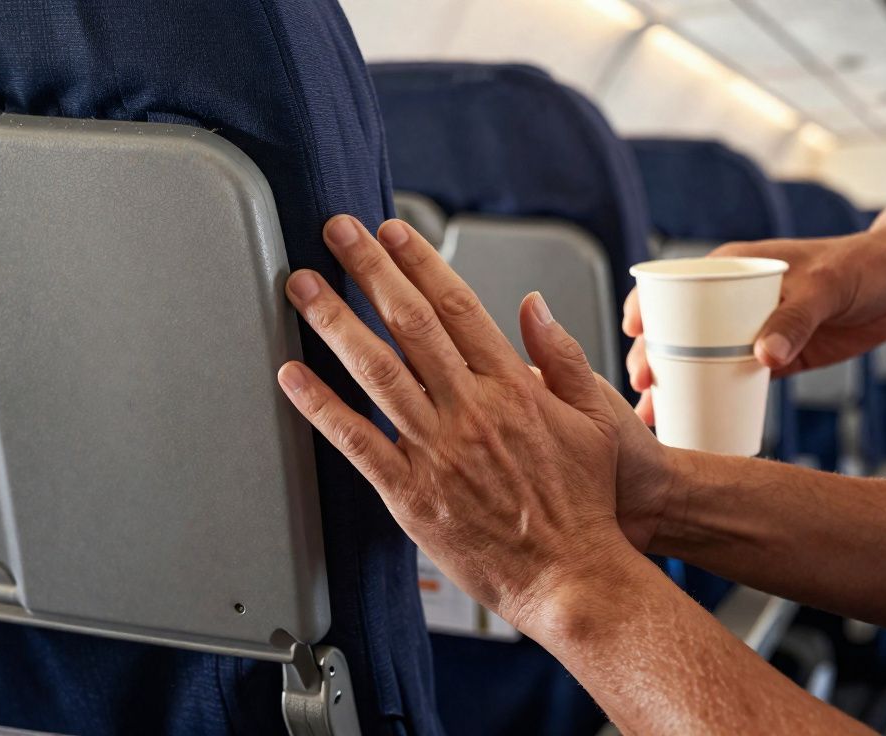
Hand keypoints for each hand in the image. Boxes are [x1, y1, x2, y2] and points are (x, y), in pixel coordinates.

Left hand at [277, 215, 635, 632]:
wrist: (573, 574)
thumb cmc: (585, 503)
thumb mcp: (593, 418)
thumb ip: (560, 357)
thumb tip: (533, 306)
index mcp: (513, 387)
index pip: (457, 307)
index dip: (419, 263)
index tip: (392, 233)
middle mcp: (471, 410)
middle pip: (410, 324)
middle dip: (368, 271)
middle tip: (336, 233)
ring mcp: (438, 450)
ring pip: (376, 372)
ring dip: (334, 322)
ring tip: (303, 286)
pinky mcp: (412, 494)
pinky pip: (356, 441)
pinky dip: (321, 405)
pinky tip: (293, 374)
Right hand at [624, 230, 885, 423]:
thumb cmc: (859, 267)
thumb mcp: (824, 288)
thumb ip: (794, 319)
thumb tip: (763, 357)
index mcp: (729, 269)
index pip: (671, 287)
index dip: (645, 310)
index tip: (634, 336)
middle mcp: (728, 300)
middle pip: (675, 331)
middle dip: (651, 359)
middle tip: (644, 388)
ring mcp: (746, 330)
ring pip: (697, 359)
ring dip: (673, 385)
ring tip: (655, 416)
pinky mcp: (770, 357)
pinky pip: (729, 378)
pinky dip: (709, 397)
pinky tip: (692, 419)